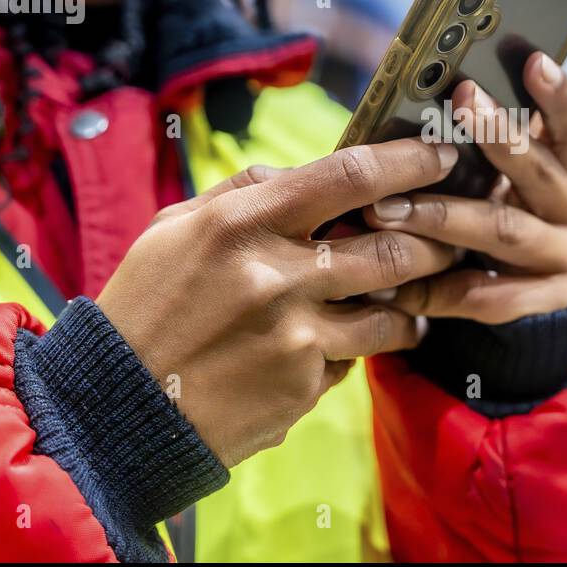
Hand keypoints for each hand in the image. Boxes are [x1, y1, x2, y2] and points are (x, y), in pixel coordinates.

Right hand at [96, 138, 460, 467]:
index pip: (349, 177)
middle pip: (394, 249)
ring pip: (391, 314)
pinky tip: (330, 348)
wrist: (118, 409)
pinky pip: (352, 361)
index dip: (408, 161)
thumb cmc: (145, 307)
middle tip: (448, 236)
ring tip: (408, 301)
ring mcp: (295, 337)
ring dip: (410, 306)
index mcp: (241, 223)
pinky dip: (352, 352)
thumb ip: (243, 192)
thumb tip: (303, 173)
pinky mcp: (303, 388)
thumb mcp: (175, 229)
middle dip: (434, 242)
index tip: (440, 157)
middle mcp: (276, 277)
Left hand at [363, 52, 566, 323]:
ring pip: (504, 230)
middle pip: (537, 170)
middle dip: (495, 135)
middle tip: (457, 104)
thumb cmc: (506, 226)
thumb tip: (411, 117)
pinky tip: (396, 285)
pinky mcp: (549, 305)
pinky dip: (438, 289)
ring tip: (386, 209)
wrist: (545, 310)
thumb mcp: (508, 189)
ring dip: (443, 217)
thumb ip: (485, 158)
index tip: (534, 59)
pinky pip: (488, 295)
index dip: (556, 95)